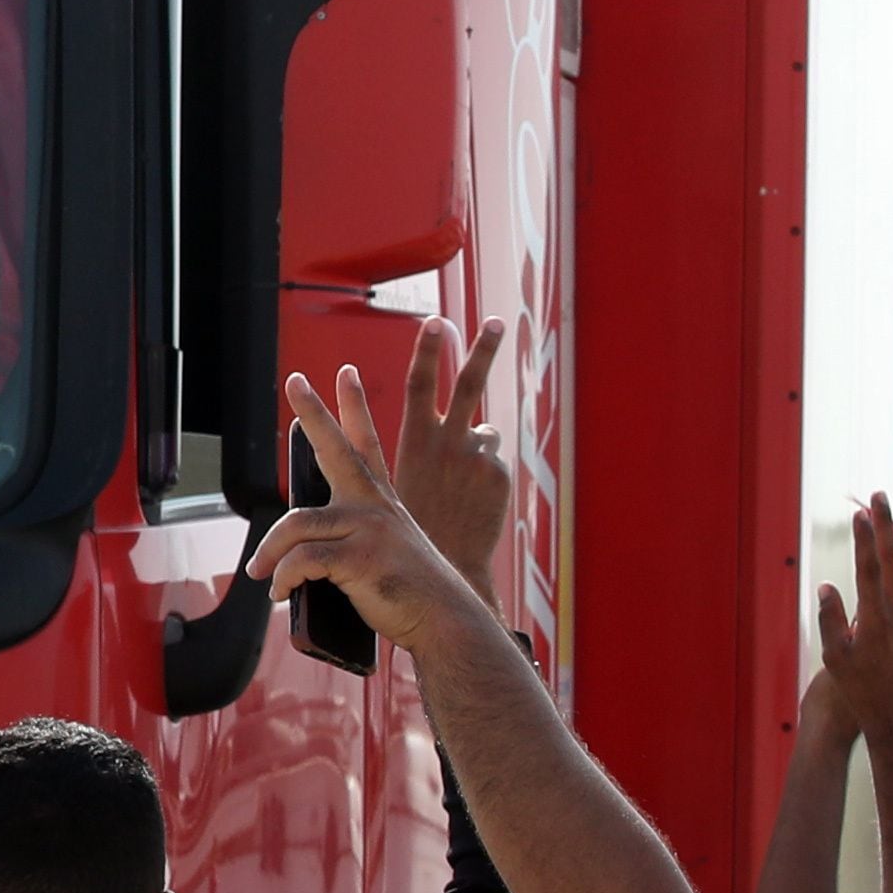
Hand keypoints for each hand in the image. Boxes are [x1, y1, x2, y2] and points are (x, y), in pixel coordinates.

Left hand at [246, 365, 497, 661]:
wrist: (446, 622)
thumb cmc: (412, 596)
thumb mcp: (383, 558)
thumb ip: (349, 546)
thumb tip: (301, 557)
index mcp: (382, 503)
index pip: (366, 444)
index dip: (353, 407)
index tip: (345, 373)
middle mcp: (375, 506)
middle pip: (336, 449)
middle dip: (314, 412)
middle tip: (296, 381)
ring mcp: (368, 528)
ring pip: (296, 522)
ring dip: (269, 550)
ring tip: (258, 571)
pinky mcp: (358, 557)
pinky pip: (302, 559)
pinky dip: (283, 577)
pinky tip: (280, 592)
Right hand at [381, 314, 515, 601]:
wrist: (445, 571)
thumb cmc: (409, 532)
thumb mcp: (394, 489)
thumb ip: (415, 456)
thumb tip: (435, 437)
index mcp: (415, 442)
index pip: (420, 384)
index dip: (426, 352)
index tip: (434, 321)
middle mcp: (448, 442)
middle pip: (468, 384)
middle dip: (483, 350)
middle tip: (497, 322)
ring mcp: (476, 458)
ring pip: (484, 431)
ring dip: (476, 445)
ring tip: (461, 481)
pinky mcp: (498, 475)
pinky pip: (493, 463)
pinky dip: (484, 477)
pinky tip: (474, 502)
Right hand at [813, 497, 892, 750]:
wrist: (892, 720)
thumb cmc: (855, 689)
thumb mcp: (833, 655)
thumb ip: (830, 618)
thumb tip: (828, 586)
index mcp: (876, 615)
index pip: (869, 566)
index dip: (865, 536)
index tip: (861, 512)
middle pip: (891, 562)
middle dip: (883, 528)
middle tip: (879, 497)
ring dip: (880, 600)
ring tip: (863, 637)